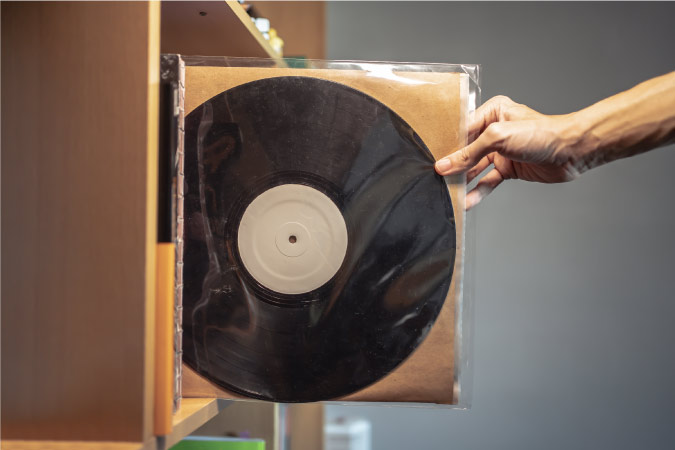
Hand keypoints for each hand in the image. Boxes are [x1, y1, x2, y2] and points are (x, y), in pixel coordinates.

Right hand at [435, 95, 585, 209]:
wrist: (572, 152)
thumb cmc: (542, 134)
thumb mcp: (498, 137)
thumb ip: (469, 153)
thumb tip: (445, 165)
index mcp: (492, 112)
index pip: (462, 129)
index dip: (447, 145)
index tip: (432, 158)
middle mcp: (495, 130)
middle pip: (466, 150)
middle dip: (453, 165)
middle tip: (435, 178)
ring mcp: (502, 151)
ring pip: (475, 168)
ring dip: (463, 181)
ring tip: (447, 192)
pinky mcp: (509, 169)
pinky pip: (488, 181)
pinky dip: (477, 192)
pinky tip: (466, 202)